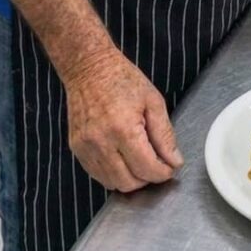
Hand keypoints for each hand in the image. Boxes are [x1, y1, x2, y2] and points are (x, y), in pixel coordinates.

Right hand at [63, 48, 183, 192]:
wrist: (89, 68)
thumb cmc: (122, 79)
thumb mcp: (152, 101)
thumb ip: (165, 134)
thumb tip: (174, 160)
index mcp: (123, 129)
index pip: (146, 168)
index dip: (163, 172)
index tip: (170, 167)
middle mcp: (102, 142)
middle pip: (129, 182)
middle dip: (148, 178)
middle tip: (157, 164)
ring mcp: (86, 148)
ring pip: (112, 182)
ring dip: (131, 179)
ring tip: (141, 161)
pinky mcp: (76, 149)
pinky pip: (97, 174)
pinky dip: (114, 174)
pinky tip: (123, 159)